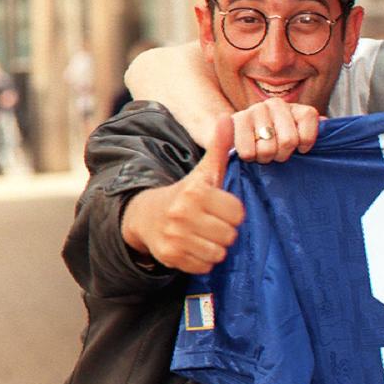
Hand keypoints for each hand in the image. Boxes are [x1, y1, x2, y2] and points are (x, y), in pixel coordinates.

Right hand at [121, 115, 244, 273]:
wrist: (146, 215)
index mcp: (195, 192)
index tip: (221, 207)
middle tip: (213, 223)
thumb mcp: (203, 171)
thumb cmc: (186, 194)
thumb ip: (219, 147)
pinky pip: (204, 266)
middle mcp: (182, 214)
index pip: (237, 213)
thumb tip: (226, 117)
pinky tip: (194, 246)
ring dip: (215, 246)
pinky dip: (203, 260)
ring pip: (218, 253)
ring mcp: (175, 237)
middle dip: (225, 230)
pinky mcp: (170, 257)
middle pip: (229, 235)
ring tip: (204, 235)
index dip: (232, 212)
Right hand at [230, 98, 320, 162]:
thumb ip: (314, 131)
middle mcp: (276, 104)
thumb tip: (327, 124)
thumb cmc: (276, 139)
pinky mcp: (236, 120)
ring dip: (265, 157)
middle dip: (282, 155)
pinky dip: (250, 157)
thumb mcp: (299, 136)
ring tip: (262, 152)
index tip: (299, 149)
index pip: (309, 124)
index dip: (305, 144)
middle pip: (289, 141)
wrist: (240, 132)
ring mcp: (256, 110)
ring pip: (267, 149)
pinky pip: (248, 151)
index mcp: (296, 109)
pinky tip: (250, 150)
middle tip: (277, 153)